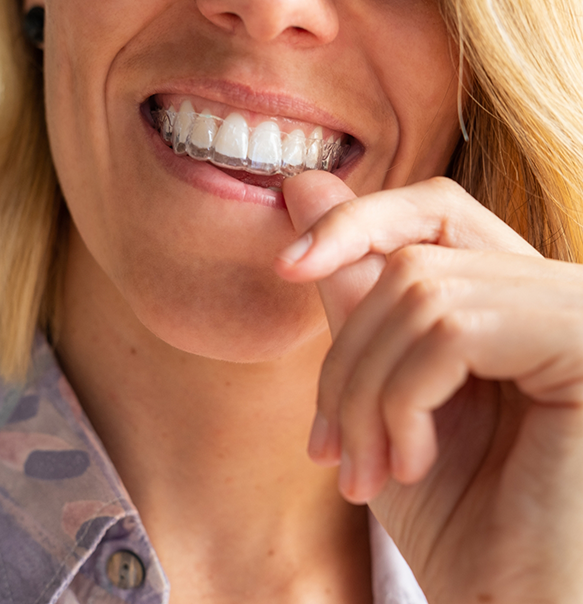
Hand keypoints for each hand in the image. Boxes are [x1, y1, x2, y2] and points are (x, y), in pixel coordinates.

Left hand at [275, 172, 582, 603]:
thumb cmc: (458, 518)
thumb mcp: (382, 392)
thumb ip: (352, 288)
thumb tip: (306, 184)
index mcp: (514, 300)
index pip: (433, 211)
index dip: (356, 222)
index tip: (287, 264)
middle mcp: (556, 291)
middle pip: (410, 259)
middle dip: (347, 355)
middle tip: (330, 444)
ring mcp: (573, 312)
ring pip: (418, 293)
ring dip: (366, 392)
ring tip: (366, 469)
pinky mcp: (580, 339)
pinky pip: (449, 327)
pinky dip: (403, 400)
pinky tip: (410, 462)